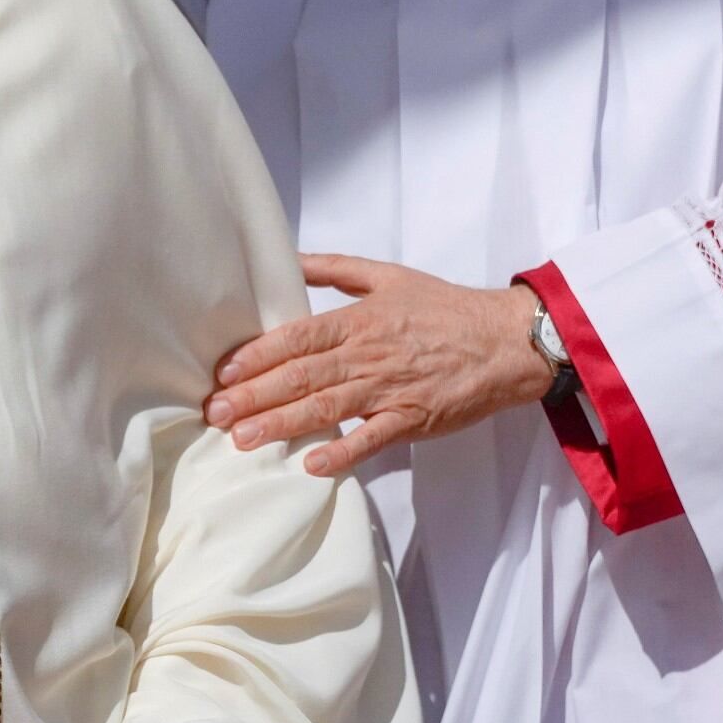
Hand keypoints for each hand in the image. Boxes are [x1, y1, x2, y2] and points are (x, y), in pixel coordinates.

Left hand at [206, 256, 551, 478]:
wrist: (507, 340)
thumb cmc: (445, 309)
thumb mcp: (388, 276)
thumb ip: (334, 270)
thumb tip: (288, 258)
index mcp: (360, 319)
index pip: (297, 337)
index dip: (257, 355)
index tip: (224, 373)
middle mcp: (369, 353)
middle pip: (301, 375)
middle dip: (253, 395)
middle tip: (215, 413)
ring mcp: (390, 388)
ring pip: (326, 407)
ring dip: (281, 425)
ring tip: (242, 440)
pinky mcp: (413, 418)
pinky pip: (372, 439)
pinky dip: (343, 452)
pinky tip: (310, 464)